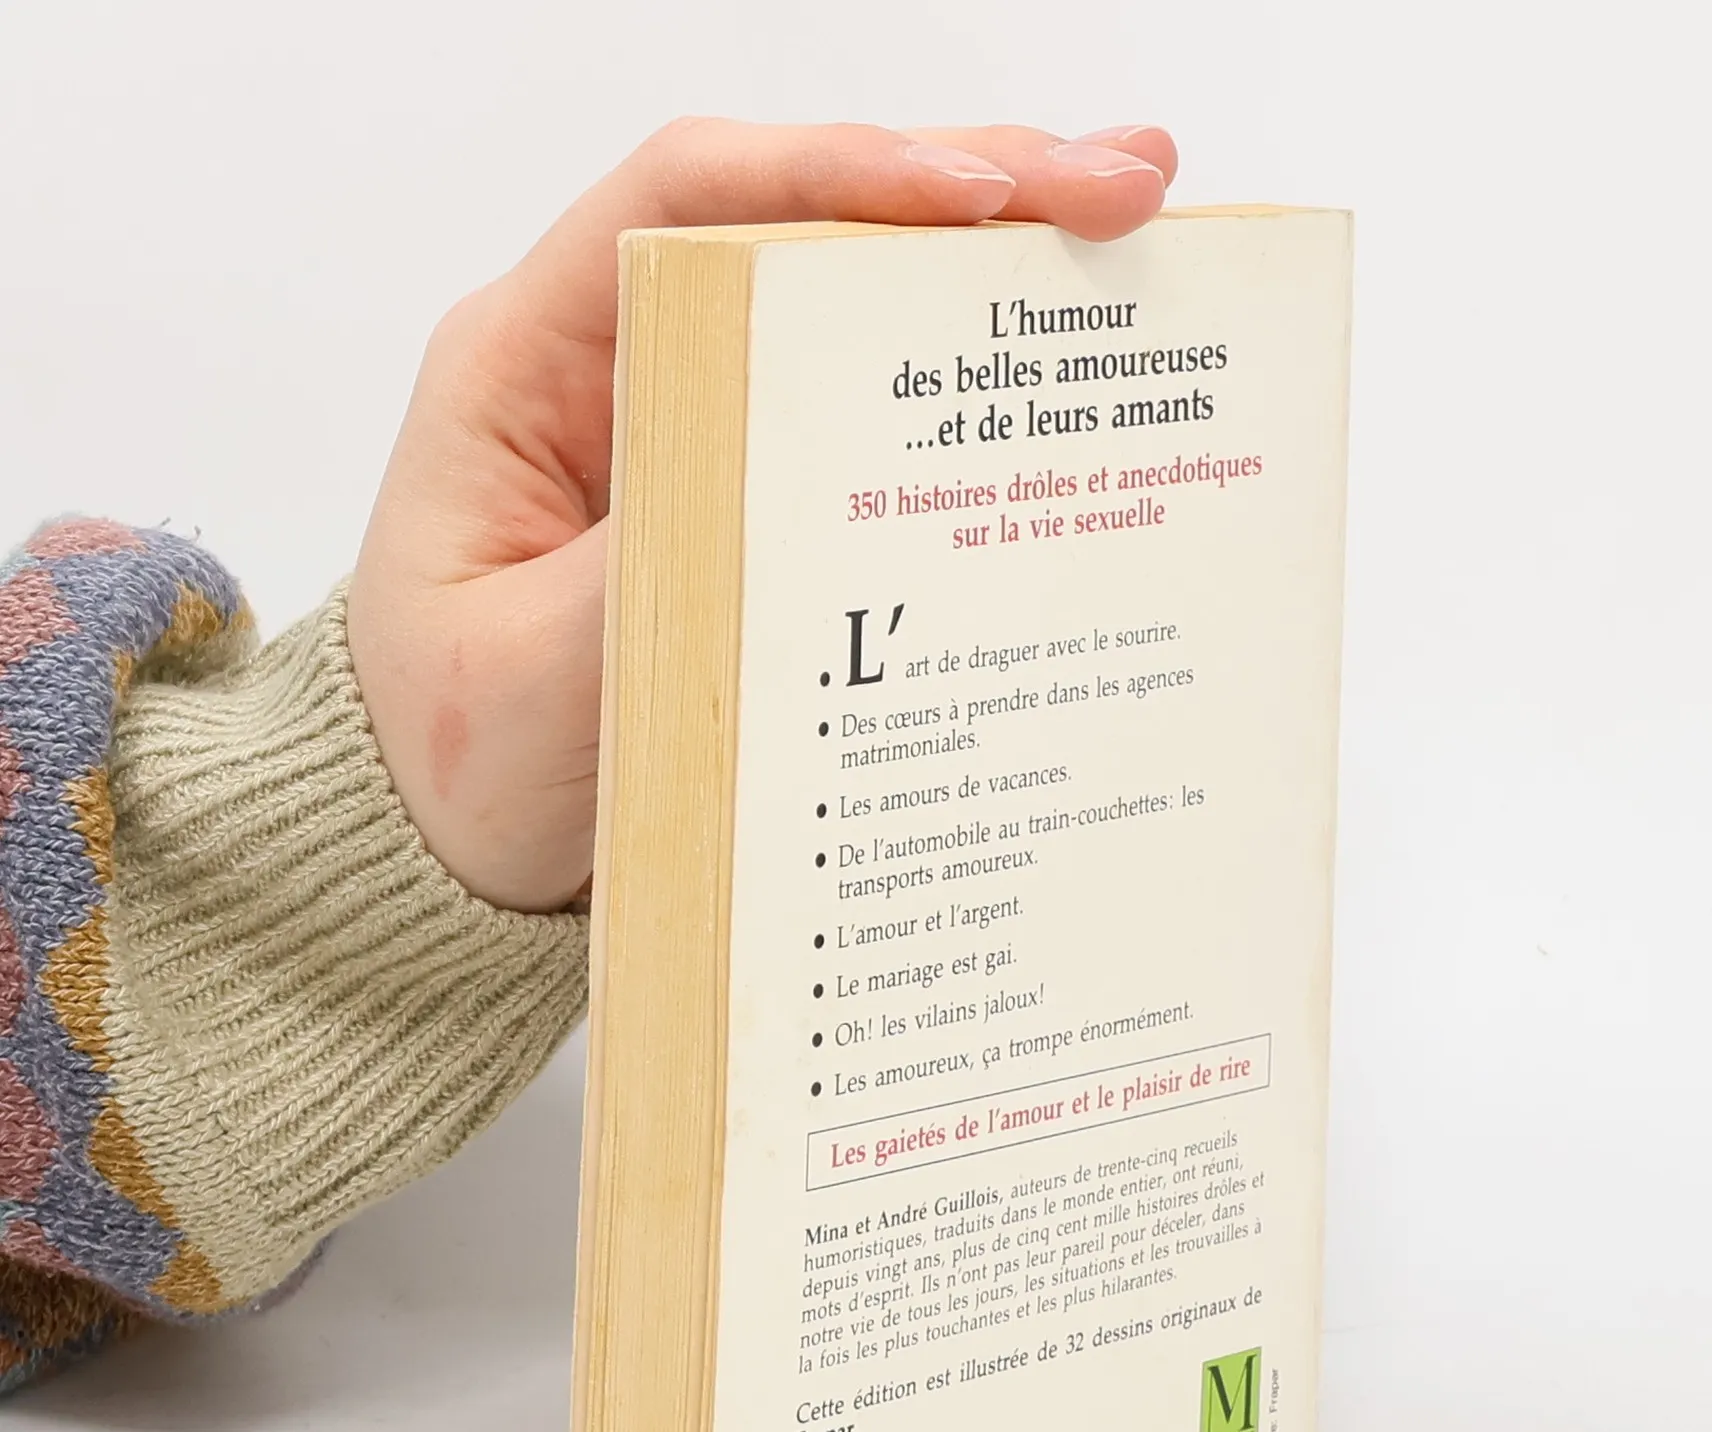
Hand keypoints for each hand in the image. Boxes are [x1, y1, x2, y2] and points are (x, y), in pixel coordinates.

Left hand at [348, 117, 1177, 910]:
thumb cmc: (452, 758)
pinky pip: (857, 403)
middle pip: (792, 223)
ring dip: (983, 261)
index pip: (681, 204)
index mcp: (524, 366)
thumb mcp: (527, 682)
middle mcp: (611, 358)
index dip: (836, 176)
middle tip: (1124, 182)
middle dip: (964, 189)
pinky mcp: (739, 485)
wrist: (445, 843)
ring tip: (1134, 224)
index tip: (979, 196)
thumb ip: (647, 578)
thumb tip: (793, 488)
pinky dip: (960, 378)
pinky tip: (1063, 359)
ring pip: (840, 297)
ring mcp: (682, 415)